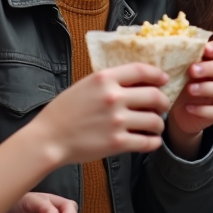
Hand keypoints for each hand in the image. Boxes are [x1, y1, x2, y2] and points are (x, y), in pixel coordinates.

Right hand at [33, 63, 170, 164]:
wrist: (49, 138)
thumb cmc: (64, 111)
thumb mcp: (85, 85)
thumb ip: (109, 81)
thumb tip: (136, 82)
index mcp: (104, 78)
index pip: (141, 70)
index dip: (157, 74)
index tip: (164, 80)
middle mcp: (113, 97)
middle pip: (154, 95)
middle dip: (163, 102)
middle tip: (162, 106)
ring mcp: (117, 121)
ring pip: (155, 120)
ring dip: (159, 124)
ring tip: (156, 126)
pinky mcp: (117, 143)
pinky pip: (147, 142)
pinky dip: (154, 142)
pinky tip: (151, 141)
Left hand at [166, 41, 212, 156]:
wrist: (178, 114)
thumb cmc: (177, 87)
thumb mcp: (174, 73)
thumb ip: (172, 61)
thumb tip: (155, 46)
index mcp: (208, 63)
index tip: (205, 49)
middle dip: (210, 68)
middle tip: (192, 71)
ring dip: (206, 88)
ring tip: (189, 90)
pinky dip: (203, 110)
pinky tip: (189, 108)